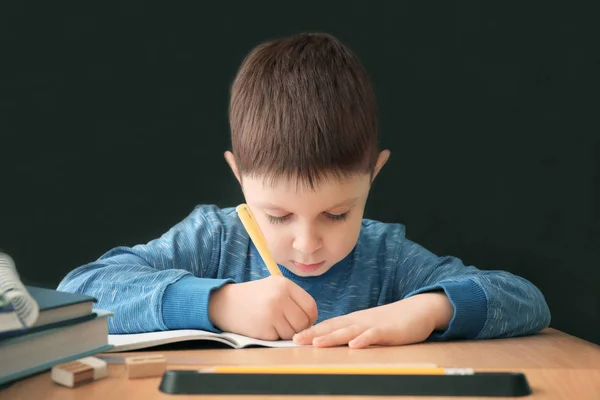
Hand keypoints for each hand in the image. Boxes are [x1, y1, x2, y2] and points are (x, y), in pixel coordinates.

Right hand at [208, 275, 317, 340]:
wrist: (225, 303)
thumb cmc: (253, 296)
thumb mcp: (274, 286)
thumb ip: (293, 298)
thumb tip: (312, 319)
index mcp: (284, 285)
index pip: (310, 306)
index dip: (310, 317)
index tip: (303, 320)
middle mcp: (279, 297)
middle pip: (303, 322)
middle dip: (298, 328)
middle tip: (287, 325)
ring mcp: (271, 313)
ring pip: (292, 332)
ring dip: (285, 333)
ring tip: (273, 324)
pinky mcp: (263, 328)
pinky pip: (279, 338)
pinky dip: (273, 336)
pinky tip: (264, 327)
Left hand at [293, 292, 452, 348]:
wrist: (417, 311)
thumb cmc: (390, 322)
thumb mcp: (367, 327)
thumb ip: (351, 333)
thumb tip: (332, 341)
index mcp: (353, 321)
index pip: (328, 326)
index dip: (311, 331)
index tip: (294, 337)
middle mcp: (359, 322)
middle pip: (333, 327)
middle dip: (314, 334)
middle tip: (295, 339)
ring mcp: (373, 326)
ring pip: (349, 331)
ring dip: (332, 337)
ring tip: (316, 343)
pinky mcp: (388, 331)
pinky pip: (374, 336)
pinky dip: (364, 340)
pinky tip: (354, 344)